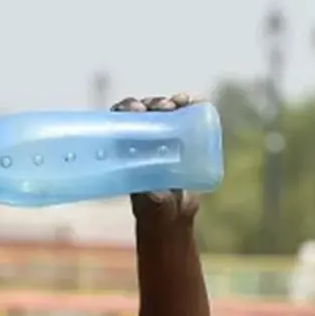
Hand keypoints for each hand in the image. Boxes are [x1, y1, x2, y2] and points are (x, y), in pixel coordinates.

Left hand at [111, 94, 201, 226]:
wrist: (173, 214)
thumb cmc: (154, 209)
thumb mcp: (150, 203)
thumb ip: (151, 197)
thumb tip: (156, 194)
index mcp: (125, 148)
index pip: (120, 119)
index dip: (127, 108)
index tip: (138, 109)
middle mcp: (142, 139)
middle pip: (144, 111)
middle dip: (152, 103)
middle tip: (164, 106)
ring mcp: (163, 137)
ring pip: (164, 111)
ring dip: (170, 101)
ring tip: (178, 102)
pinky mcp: (184, 139)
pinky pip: (186, 117)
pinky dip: (190, 105)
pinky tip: (193, 101)